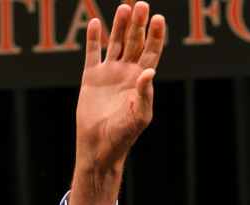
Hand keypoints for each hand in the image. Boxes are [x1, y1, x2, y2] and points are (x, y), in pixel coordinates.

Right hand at [70, 2, 164, 204]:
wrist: (99, 146)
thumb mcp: (140, 116)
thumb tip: (149, 71)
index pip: (151, 53)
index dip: (156, 36)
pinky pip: (93, 53)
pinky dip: (93, 38)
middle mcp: (127, 74)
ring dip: (120, 26)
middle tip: (142, 5)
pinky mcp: (91, 77)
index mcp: (141, 82)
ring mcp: (109, 74)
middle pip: (135, 43)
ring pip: (116, 43)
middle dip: (139, 25)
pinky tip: (94, 22)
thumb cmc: (123, 135)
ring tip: (124, 8)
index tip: (159, 19)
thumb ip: (145, 93)